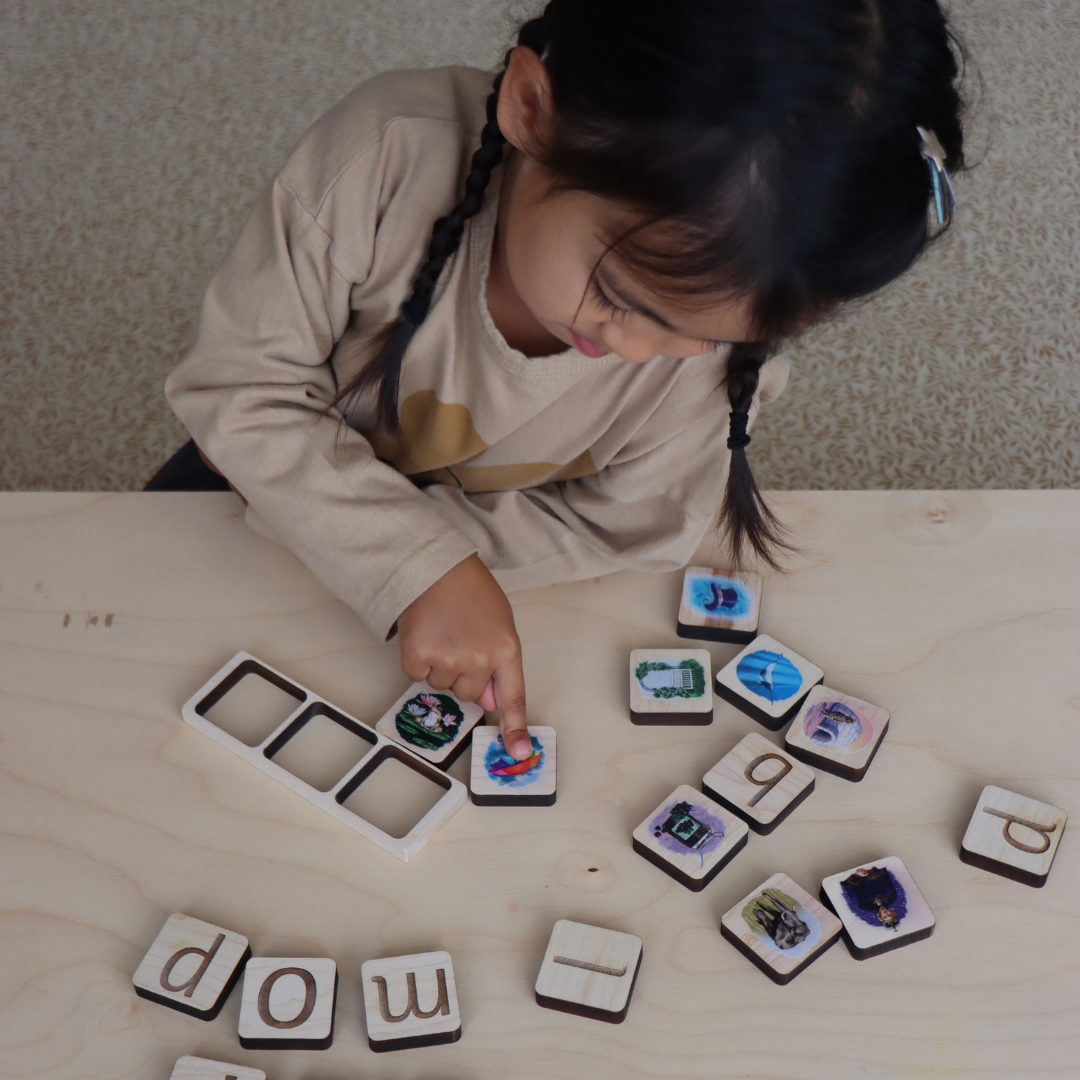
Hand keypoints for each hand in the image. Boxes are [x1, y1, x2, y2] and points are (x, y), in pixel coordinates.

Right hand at [396, 554, 530, 759]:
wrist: (435, 566)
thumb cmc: (470, 590)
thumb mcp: (499, 623)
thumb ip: (498, 664)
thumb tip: (491, 704)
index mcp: (506, 649)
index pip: (513, 697)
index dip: (515, 728)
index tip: (518, 754)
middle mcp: (480, 659)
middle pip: (469, 694)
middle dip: (463, 675)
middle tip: (459, 641)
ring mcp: (448, 659)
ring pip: (442, 686)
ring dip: (440, 665)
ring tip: (442, 631)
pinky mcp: (418, 656)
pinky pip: (417, 676)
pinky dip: (417, 660)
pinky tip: (425, 634)